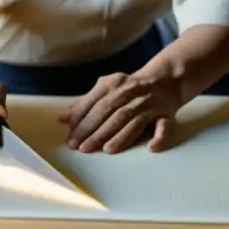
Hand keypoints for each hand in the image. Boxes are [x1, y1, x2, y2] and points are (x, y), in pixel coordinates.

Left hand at [58, 71, 181, 153]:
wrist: (165, 78)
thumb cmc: (128, 87)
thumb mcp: (106, 89)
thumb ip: (86, 103)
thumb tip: (62, 119)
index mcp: (114, 84)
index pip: (96, 103)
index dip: (82, 121)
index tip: (70, 138)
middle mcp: (131, 93)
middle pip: (112, 113)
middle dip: (96, 131)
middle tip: (82, 148)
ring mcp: (150, 104)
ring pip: (134, 120)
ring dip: (121, 135)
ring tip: (106, 150)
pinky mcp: (166, 114)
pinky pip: (163, 126)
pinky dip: (159, 137)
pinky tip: (151, 148)